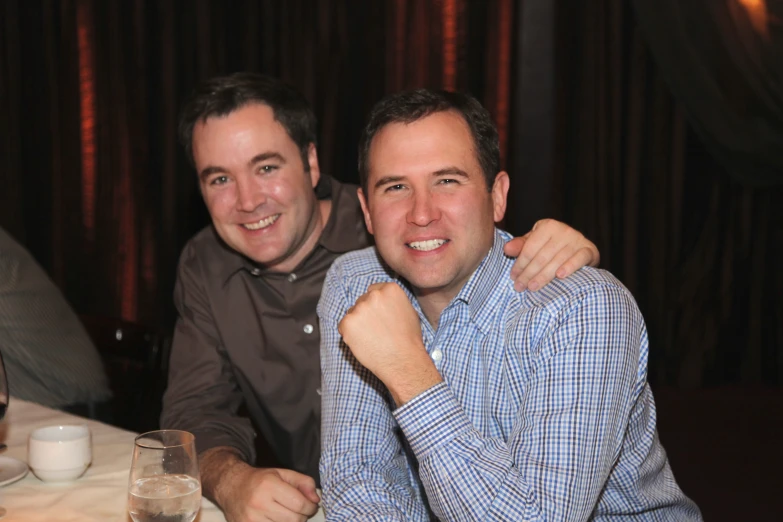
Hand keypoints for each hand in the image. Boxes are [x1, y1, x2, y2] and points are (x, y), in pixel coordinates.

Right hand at [201, 448, 318, 521]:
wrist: (231, 486)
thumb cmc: (260, 480)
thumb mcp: (283, 473)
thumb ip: (304, 483)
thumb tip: (316, 499)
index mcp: (269, 485)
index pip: (300, 504)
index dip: (310, 507)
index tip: (311, 505)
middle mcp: (259, 503)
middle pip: (294, 520)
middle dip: (302, 517)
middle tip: (300, 511)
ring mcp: (251, 519)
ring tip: (287, 515)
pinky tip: (278, 520)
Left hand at [338, 283, 441, 405]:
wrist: (403, 361)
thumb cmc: (409, 340)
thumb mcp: (410, 312)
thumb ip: (394, 302)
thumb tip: (385, 301)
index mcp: (390, 289)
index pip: (374, 291)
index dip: (375, 305)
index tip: (379, 316)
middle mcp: (374, 295)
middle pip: (362, 301)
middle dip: (366, 314)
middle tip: (376, 330)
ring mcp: (359, 308)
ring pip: (352, 313)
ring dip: (357, 324)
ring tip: (372, 338)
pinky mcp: (347, 323)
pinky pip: (343, 326)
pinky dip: (349, 334)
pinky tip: (363, 343)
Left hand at [504, 219, 599, 291]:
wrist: (579, 247)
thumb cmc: (552, 246)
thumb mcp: (535, 242)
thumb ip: (521, 246)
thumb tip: (507, 249)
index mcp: (548, 226)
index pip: (530, 248)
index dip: (520, 264)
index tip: (513, 277)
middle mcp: (563, 230)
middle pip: (542, 256)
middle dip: (529, 273)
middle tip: (520, 286)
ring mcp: (577, 239)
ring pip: (557, 260)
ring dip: (544, 276)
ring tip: (533, 287)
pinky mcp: (589, 249)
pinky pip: (579, 259)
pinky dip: (570, 267)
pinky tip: (560, 276)